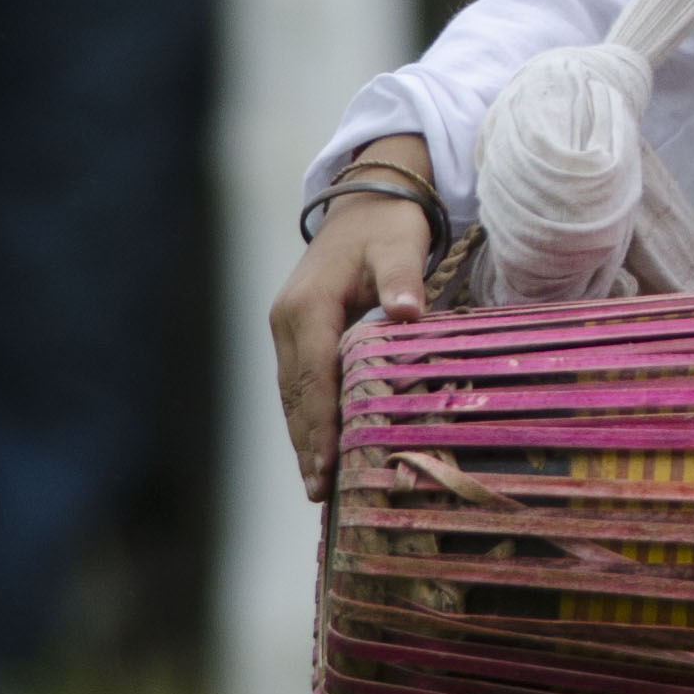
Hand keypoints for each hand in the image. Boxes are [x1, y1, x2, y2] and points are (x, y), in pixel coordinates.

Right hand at [268, 181, 433, 504]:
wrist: (366, 200)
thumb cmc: (388, 225)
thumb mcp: (399, 245)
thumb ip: (402, 280)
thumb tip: (407, 311)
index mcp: (308, 305)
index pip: (313, 376)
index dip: (320, 423)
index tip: (329, 465)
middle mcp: (287, 320)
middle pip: (296, 394)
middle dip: (307, 444)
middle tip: (322, 493)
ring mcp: (287, 327)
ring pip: (293, 394)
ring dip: (303, 439)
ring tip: (319, 487)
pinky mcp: (296, 333)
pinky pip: (299, 384)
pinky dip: (307, 418)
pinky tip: (320, 450)